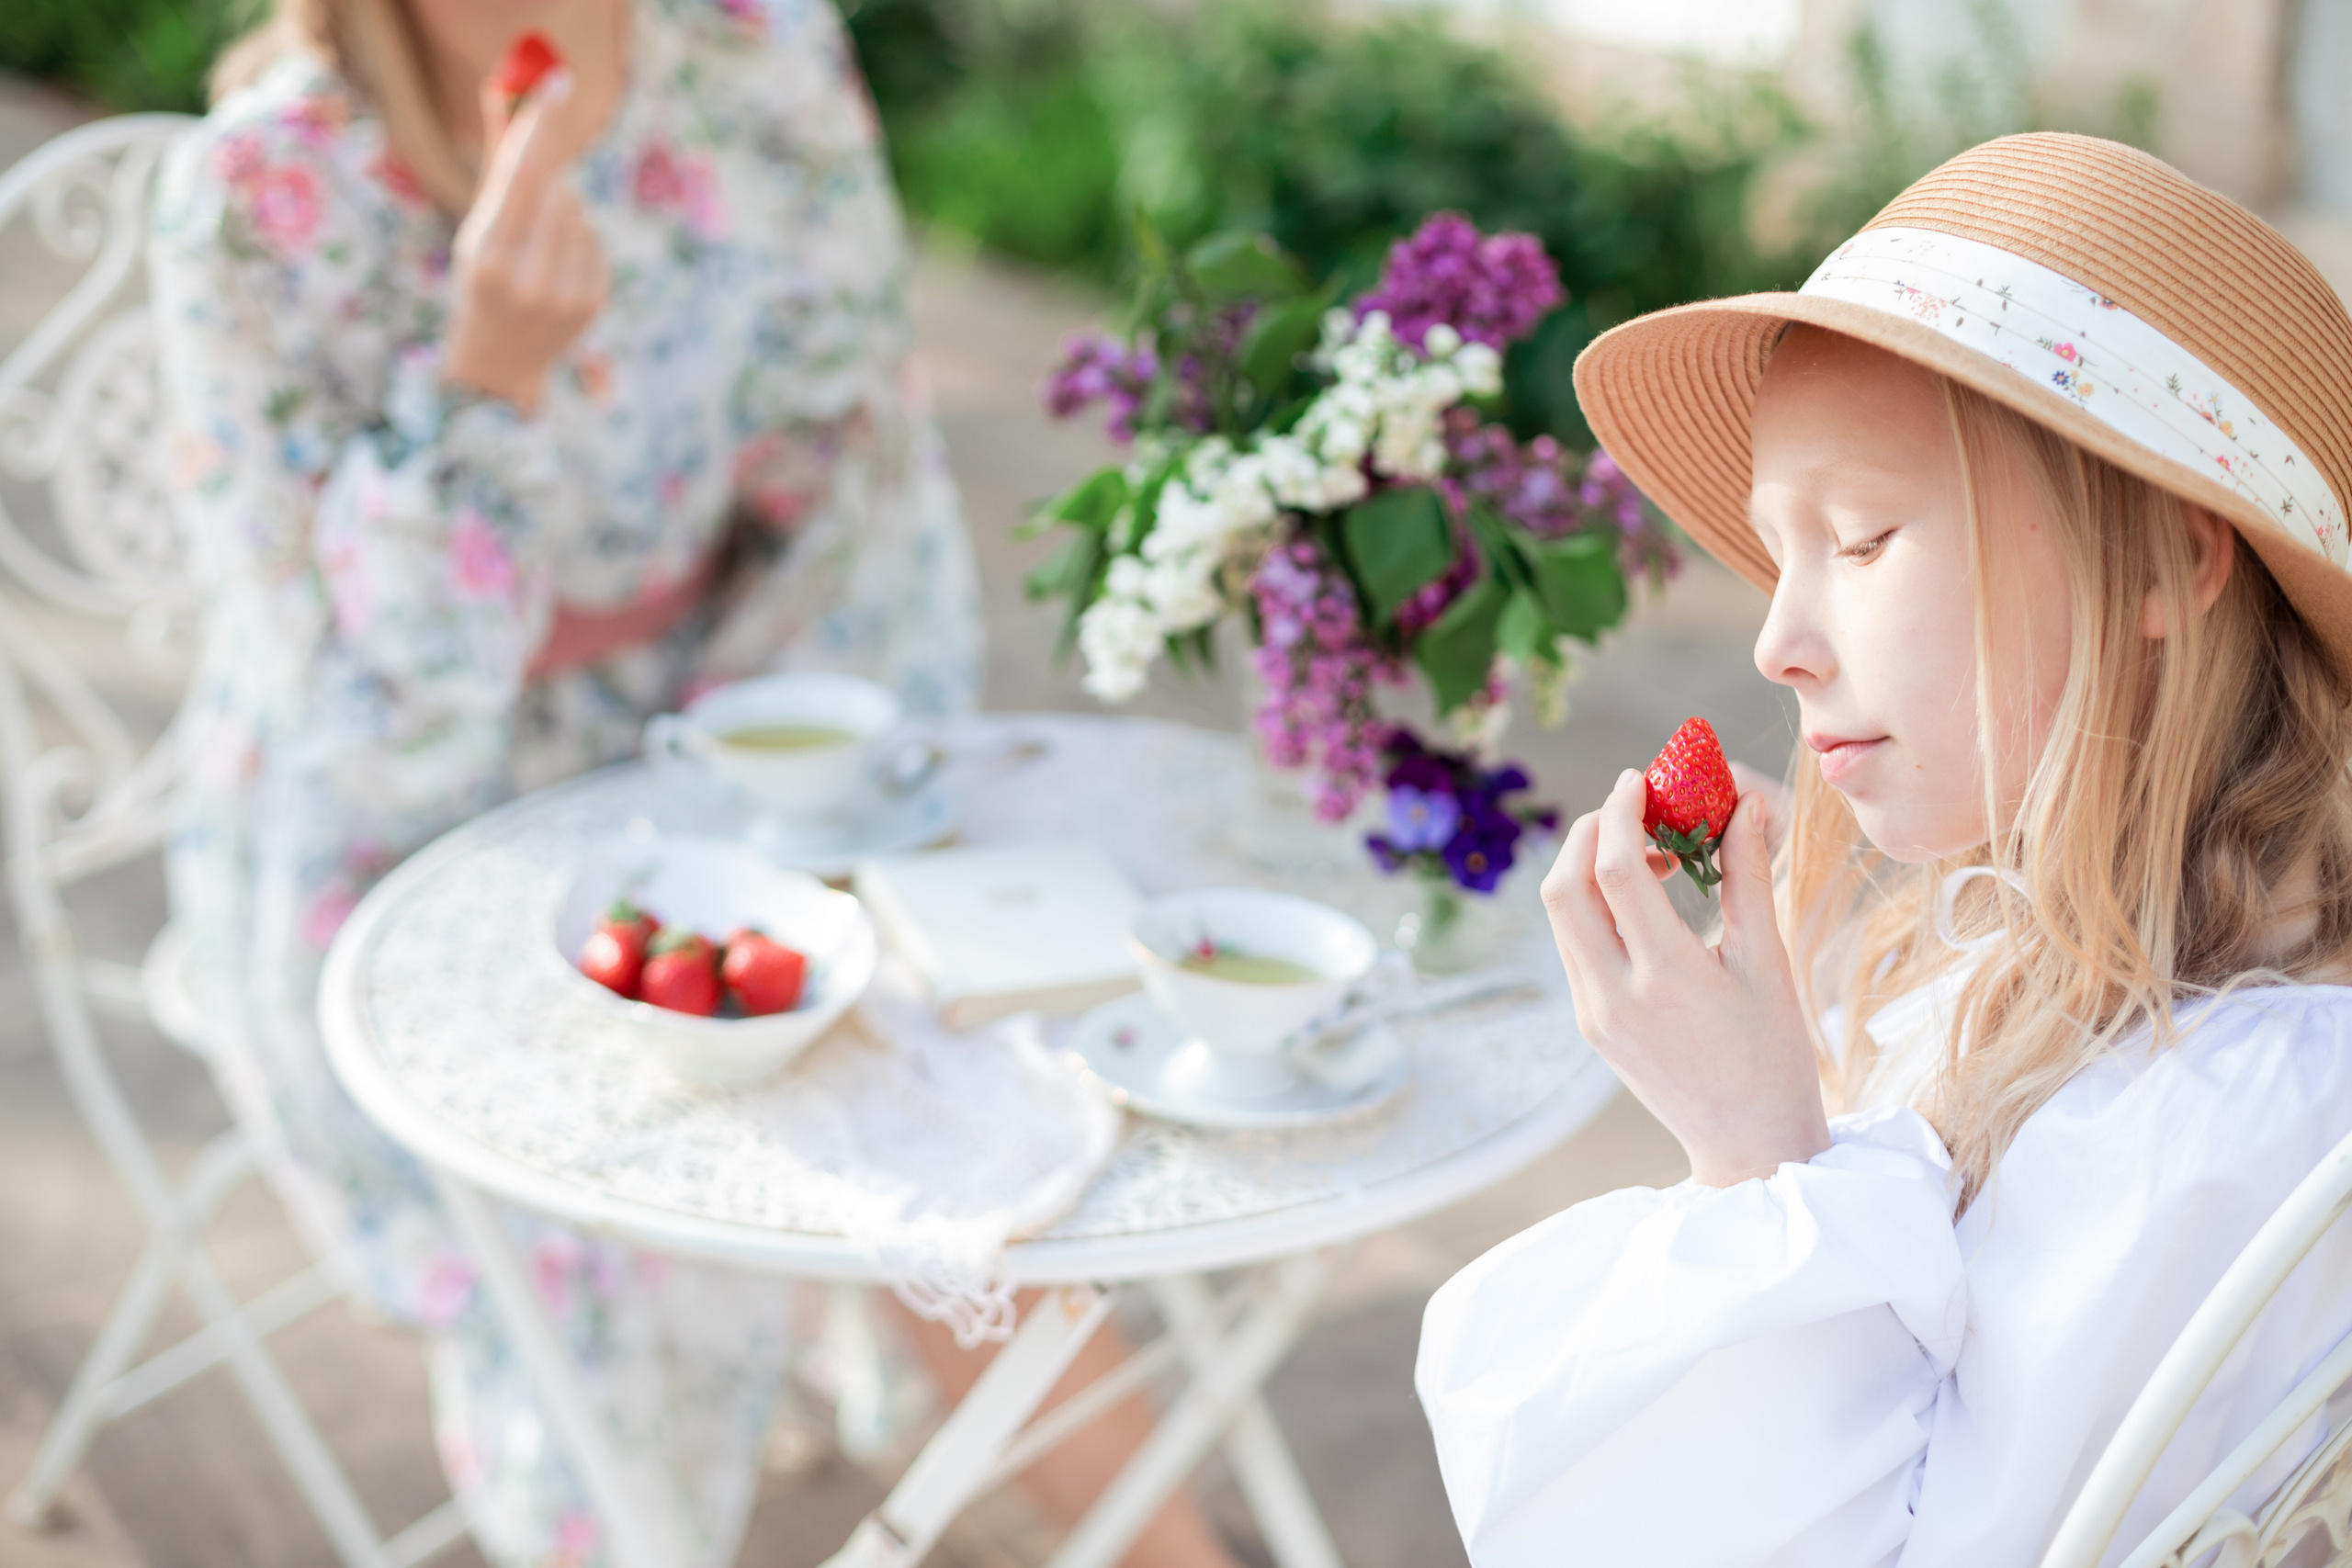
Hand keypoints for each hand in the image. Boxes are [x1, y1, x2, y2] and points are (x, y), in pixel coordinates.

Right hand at [443, 70, 607, 413]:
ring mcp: (565, 293)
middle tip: (530, 198)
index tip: (558, 84)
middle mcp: (529, 277)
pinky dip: (577, 242)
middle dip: (545, 182)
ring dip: (561, 215)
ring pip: (577, 213)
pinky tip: (555, 269)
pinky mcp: (592, 302)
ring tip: (536, 249)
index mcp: (489, 256)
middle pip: (556, 190)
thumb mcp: (475, 234)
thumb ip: (496, 173)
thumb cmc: (482, 284)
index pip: (523, 176)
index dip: (542, 127)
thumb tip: (512, 103)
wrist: (499, 363)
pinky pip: (593, 241)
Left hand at [1541, 768, 1828, 1186]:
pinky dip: (1592, 905)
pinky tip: (1641, 899)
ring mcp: (1593, 1013)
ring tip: (1649, 853)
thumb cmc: (1774, 1055)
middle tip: (1635, 806)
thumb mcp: (1769, 962)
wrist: (1750, 1146)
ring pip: (1560, 915)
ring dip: (1589, 866)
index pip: (1614, 871)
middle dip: (1590, 831)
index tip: (1641, 779)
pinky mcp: (1589, 1024)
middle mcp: (1614, 997)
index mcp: (1666, 979)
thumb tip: (1745, 803)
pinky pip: (1572, 945)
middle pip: (1563, 886)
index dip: (1620, 813)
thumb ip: (1747, 877)